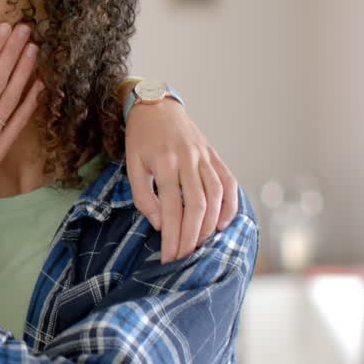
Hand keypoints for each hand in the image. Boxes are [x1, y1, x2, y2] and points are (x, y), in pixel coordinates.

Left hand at [125, 100, 237, 262]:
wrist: (156, 105)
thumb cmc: (141, 138)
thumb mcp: (132, 165)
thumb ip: (144, 196)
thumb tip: (161, 225)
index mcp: (164, 163)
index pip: (172, 209)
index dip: (172, 237)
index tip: (168, 258)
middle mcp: (189, 160)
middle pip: (197, 206)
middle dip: (192, 237)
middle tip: (184, 258)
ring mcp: (205, 157)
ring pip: (216, 196)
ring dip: (211, 225)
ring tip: (201, 245)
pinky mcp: (215, 155)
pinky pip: (229, 182)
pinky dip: (230, 205)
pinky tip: (223, 225)